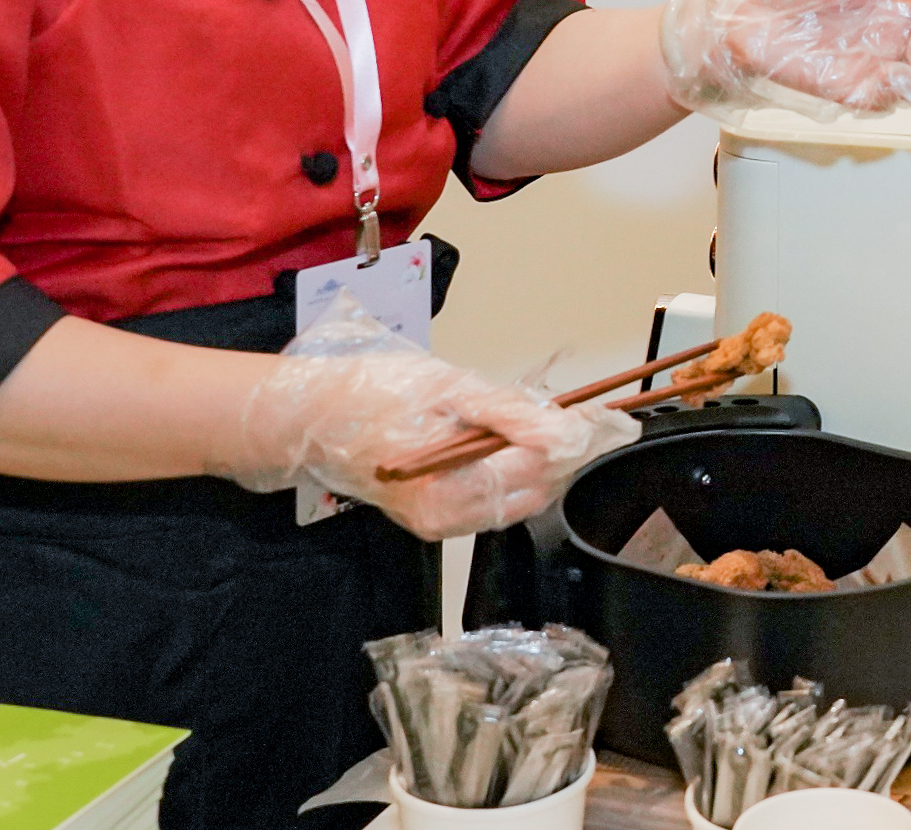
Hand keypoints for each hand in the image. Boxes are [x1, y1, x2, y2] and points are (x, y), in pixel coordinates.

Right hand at [222, 307, 635, 539]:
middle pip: (532, 489)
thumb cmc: (369, 393)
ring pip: (516, 496)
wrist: (308, 416)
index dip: (573, 441)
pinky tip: (504, 439)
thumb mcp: (446, 388)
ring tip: (535, 421)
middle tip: (574, 413)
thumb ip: (508, 412)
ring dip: (536, 461)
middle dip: (558, 452)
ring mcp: (438, 522)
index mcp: (445, 491)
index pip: (536, 471)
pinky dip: (508, 469)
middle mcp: (444, 519)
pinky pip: (491, 498)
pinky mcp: (434, 516)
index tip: (602, 416)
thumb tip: (562, 431)